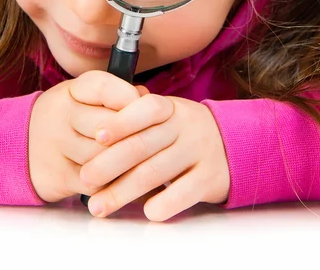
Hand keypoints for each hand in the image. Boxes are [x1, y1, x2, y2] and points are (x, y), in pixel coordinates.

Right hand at [28, 71, 147, 202]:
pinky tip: (125, 180)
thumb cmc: (70, 117)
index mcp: (73, 89)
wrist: (21, 144)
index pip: (105, 88)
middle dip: (133, 136)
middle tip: (152, 141)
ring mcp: (57, 145)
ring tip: (144, 162)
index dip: (131, 99)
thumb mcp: (87, 97)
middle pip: (108, 127)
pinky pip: (96, 183)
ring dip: (127, 163)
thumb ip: (118, 95)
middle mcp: (61, 114)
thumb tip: (147, 99)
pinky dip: (114, 185)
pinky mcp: (58, 175)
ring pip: (103, 157)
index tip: (147, 110)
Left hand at [77, 94, 230, 220]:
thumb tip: (99, 121)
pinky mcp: (210, 177)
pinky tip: (145, 212)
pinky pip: (184, 192)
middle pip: (142, 144)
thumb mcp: (166, 113)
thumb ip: (136, 112)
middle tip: (85, 178)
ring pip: (156, 172)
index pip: (145, 108)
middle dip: (109, 163)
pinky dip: (164, 203)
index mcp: (169, 108)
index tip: (96, 136)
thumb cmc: (182, 131)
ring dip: (123, 191)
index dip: (121, 121)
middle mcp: (184, 126)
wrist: (233, 144)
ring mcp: (199, 151)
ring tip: (98, 205)